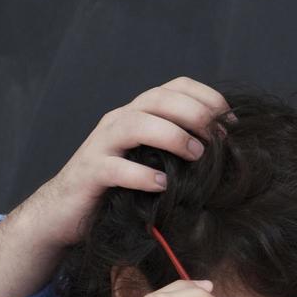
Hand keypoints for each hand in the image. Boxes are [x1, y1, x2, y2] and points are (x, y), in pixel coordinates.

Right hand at [22, 78, 230, 247]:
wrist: (65, 210)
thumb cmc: (119, 186)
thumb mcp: (152, 160)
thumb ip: (179, 148)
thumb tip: (226, 149)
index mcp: (138, 113)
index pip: (176, 86)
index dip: (208, 97)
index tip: (231, 121)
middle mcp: (119, 121)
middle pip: (157, 99)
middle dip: (194, 113)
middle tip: (218, 138)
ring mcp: (101, 145)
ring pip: (135, 124)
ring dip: (171, 136)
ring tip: (195, 155)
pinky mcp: (89, 173)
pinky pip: (115, 168)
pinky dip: (141, 175)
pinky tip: (162, 186)